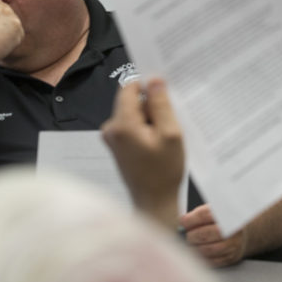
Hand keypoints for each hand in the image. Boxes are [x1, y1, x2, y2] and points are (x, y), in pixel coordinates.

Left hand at [101, 78, 183, 227]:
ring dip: (150, 119)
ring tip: (165, 135)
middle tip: (169, 122)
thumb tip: (154, 79)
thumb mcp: (170, 134)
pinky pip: (132, 125)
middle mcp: (111, 128)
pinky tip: (159, 142)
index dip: (148, 86)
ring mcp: (112, 138)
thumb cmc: (164, 170)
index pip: (129, 88)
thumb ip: (161, 104)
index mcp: (122, 124)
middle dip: (151, 106)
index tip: (166, 94)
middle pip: (132, 101)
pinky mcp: (117, 145)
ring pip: (134, 113)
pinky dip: (146, 128)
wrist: (154, 202)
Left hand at [179, 203, 247, 267]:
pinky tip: (198, 252)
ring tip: (191, 244)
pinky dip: (202, 257)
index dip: (191, 218)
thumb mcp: (215, 211)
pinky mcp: (232, 257)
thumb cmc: (222, 221)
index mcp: (228, 213)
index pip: (205, 214)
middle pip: (206, 234)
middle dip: (192, 235)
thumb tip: (183, 222)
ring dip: (195, 248)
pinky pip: (212, 261)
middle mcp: (232, 229)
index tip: (182, 221)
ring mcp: (233, 244)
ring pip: (208, 249)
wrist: (241, 234)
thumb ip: (200, 214)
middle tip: (187, 235)